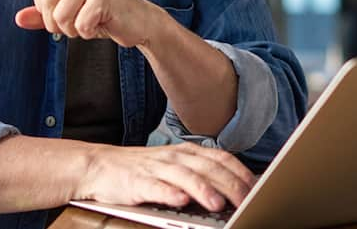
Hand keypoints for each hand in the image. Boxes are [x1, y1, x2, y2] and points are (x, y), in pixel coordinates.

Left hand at [15, 0, 161, 47]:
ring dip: (74, 29)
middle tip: (79, 23)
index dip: (46, 10)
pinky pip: (80, 25)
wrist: (139, 21)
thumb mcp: (69, 11)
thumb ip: (43, 14)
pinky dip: (89, 32)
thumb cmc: (103, 14)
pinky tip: (103, 23)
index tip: (66, 13)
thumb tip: (18, 18)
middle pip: (47, 4)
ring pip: (61, 16)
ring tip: (91, 22)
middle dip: (59, 24)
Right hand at [76, 142, 256, 210]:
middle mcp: (174, 157)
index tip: (258, 188)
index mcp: (187, 152)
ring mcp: (156, 168)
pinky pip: (156, 187)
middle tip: (247, 200)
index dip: (241, 172)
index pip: (221, 159)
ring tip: (218, 204)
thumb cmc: (141, 170)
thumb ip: (199, 173)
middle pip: (208, 168)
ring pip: (185, 176)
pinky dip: (170, 193)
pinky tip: (180, 201)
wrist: (99, 165)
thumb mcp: (173, 166)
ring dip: (203, 190)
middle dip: (230, 185)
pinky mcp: (137, 182)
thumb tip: (231, 189)